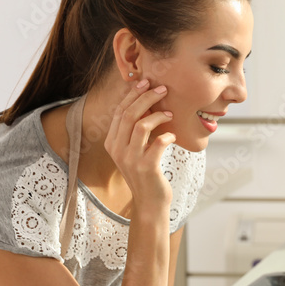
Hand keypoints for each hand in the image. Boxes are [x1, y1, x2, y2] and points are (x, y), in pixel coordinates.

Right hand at [104, 79, 176, 207]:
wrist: (150, 202)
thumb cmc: (146, 172)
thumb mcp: (135, 150)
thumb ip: (135, 131)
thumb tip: (147, 103)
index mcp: (111, 143)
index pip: (119, 111)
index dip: (132, 95)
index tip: (146, 83)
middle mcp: (117, 150)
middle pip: (128, 114)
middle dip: (146, 97)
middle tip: (162, 89)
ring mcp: (130, 159)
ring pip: (141, 125)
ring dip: (158, 115)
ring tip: (170, 114)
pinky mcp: (146, 167)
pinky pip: (158, 143)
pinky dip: (168, 135)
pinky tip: (173, 136)